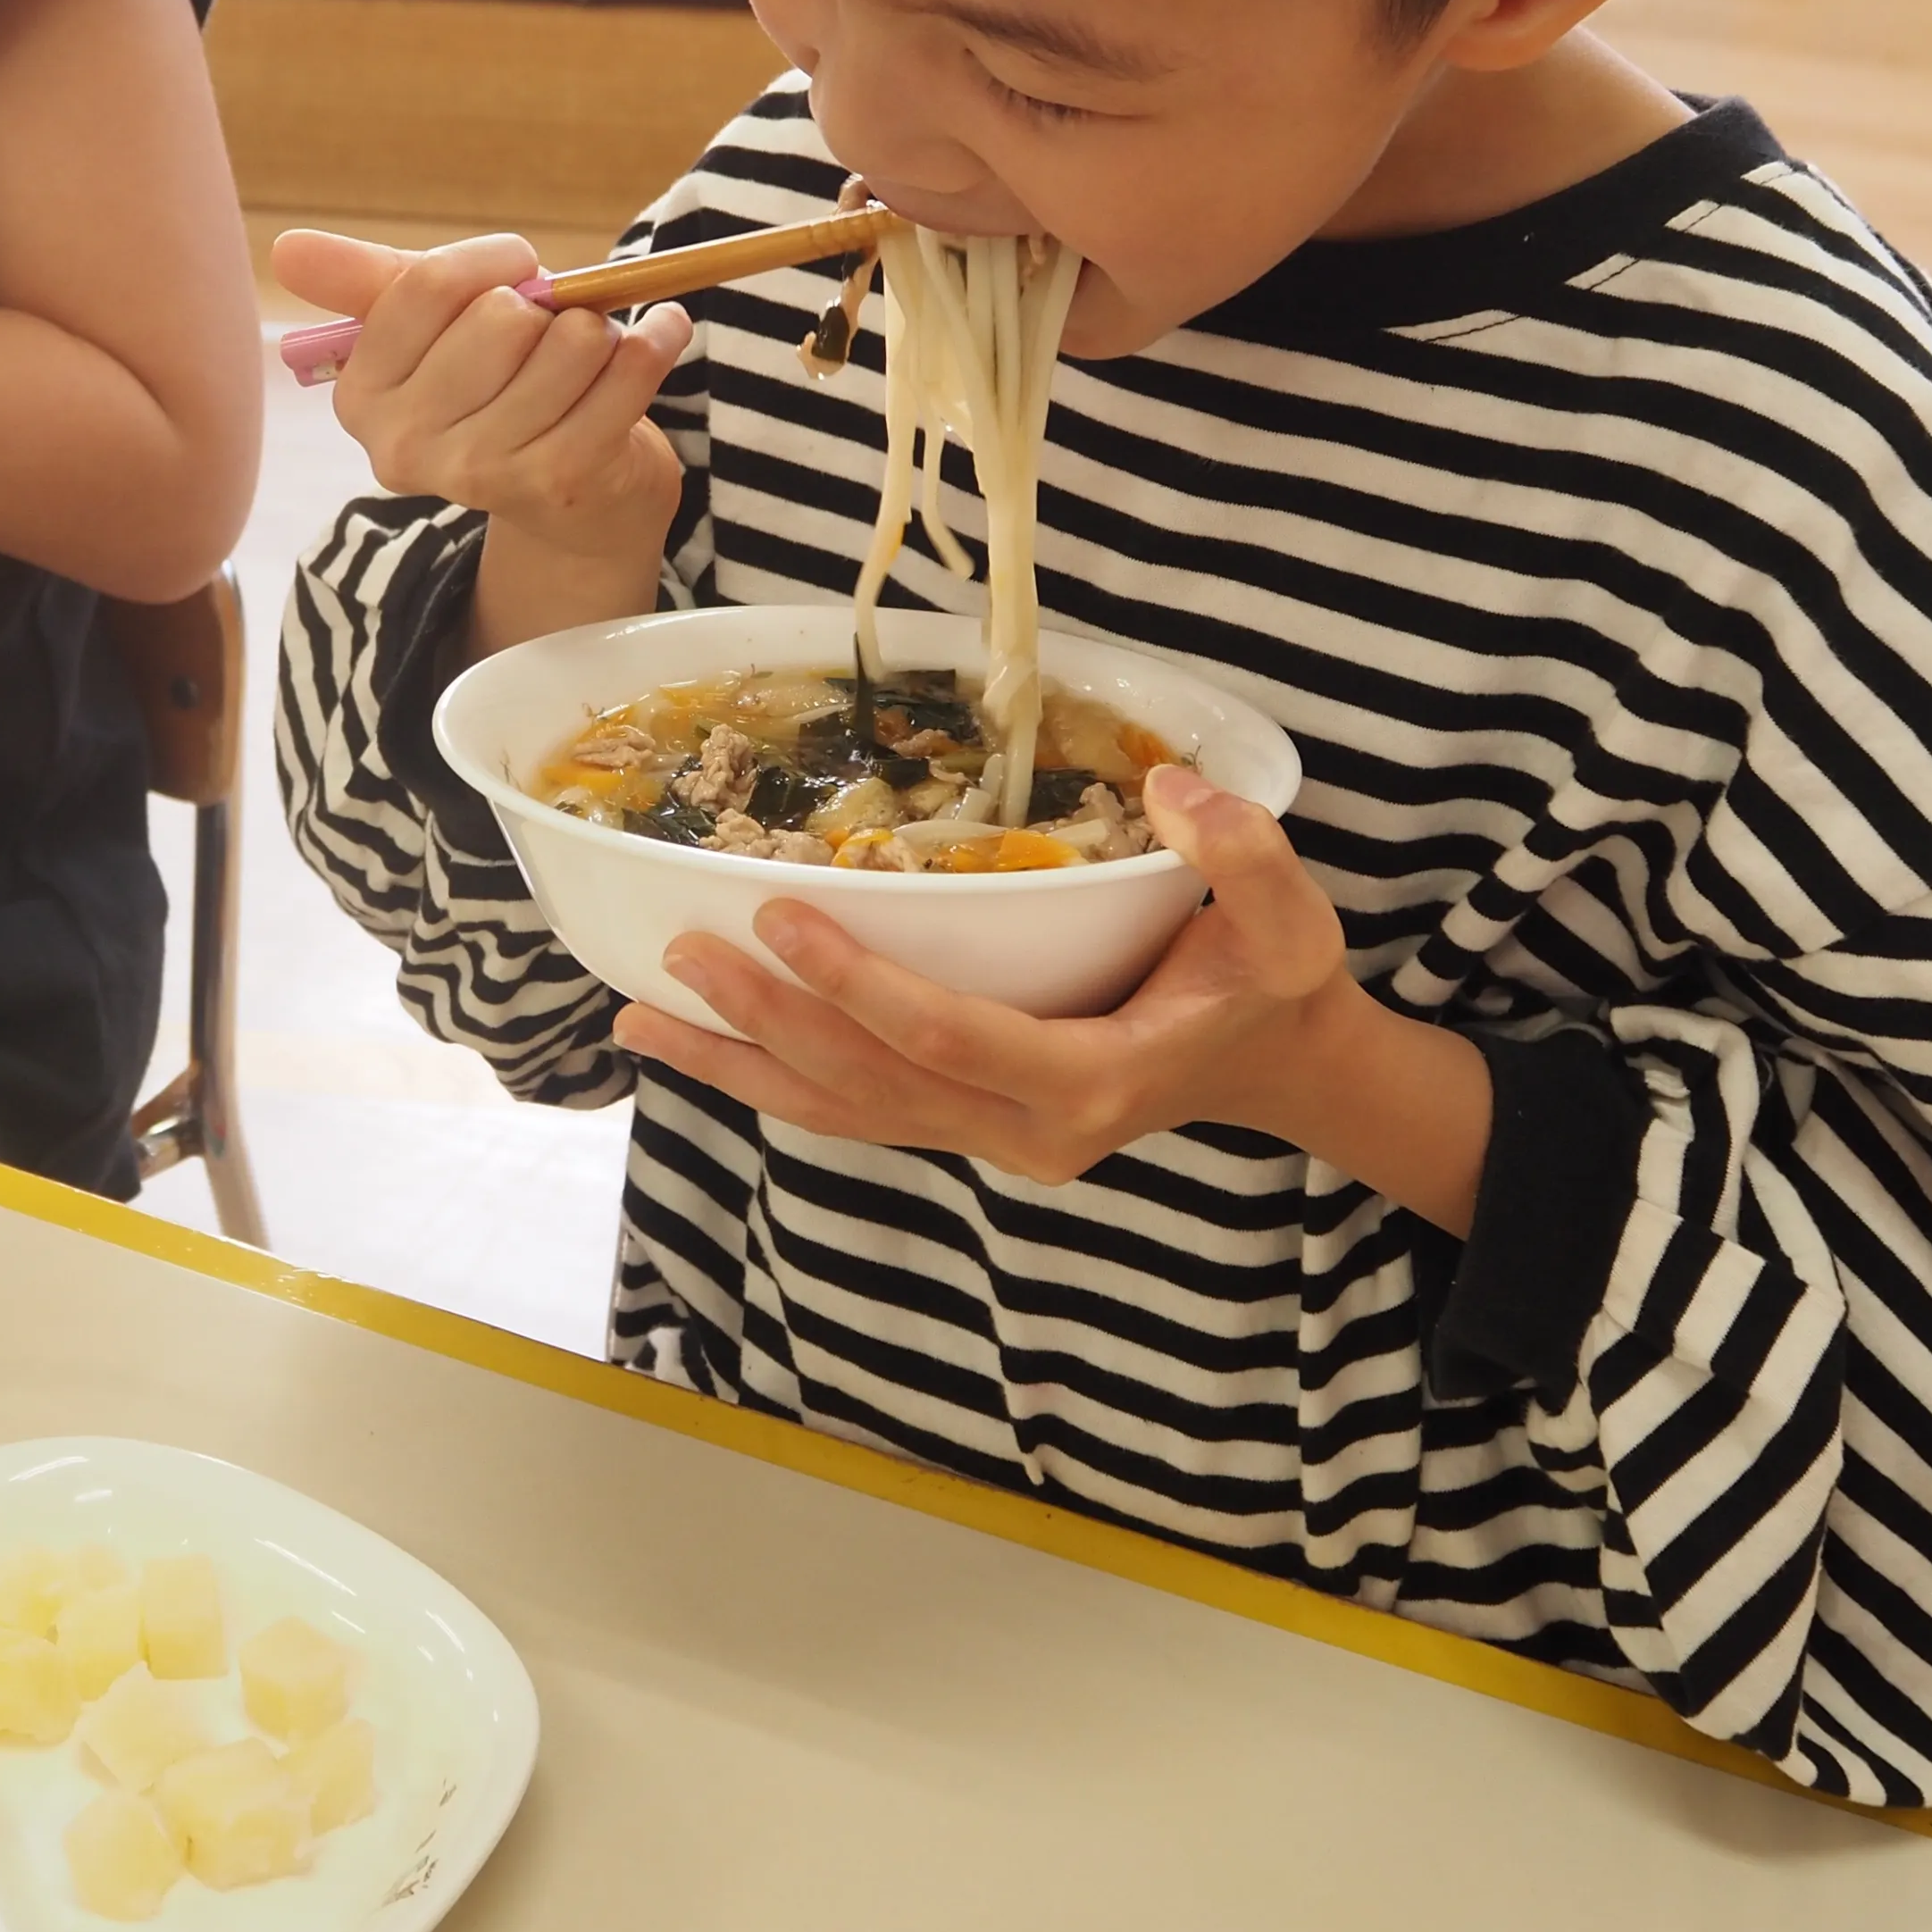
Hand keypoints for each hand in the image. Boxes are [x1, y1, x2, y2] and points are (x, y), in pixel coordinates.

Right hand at [272, 228, 685, 638]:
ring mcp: (482, 472)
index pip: (425, 286)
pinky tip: (659, 336)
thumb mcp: (430, 333)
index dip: (490, 260)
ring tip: (593, 354)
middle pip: (499, 316)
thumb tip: (285, 250)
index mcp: (361, 396)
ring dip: (599, 331)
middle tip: (553, 334)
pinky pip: (624, 376)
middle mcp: (406, 446)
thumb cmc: (500, 394)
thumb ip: (366, 284)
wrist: (575, 503)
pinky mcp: (559, 482)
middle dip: (546, 306)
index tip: (518, 266)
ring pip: (568, 341)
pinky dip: (654, 342)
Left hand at [613, 769, 1487, 1222]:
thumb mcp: (1292, 920)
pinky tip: (698, 1046)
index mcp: (1092, 1082)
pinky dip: (771, 1080)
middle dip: (770, 1020)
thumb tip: (1173, 792)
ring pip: (843, 1113)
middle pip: (870, 1083)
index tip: (783, 911)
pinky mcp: (965, 1125)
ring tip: (640, 1019)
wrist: (1276, 1066)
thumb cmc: (1273, 984)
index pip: (951, 1040)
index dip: (861, 983)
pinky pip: (853, 1112)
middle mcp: (1026, 1130)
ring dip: (740, 1066)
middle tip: (682, 950)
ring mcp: (990, 1139)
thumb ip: (1244, 854)